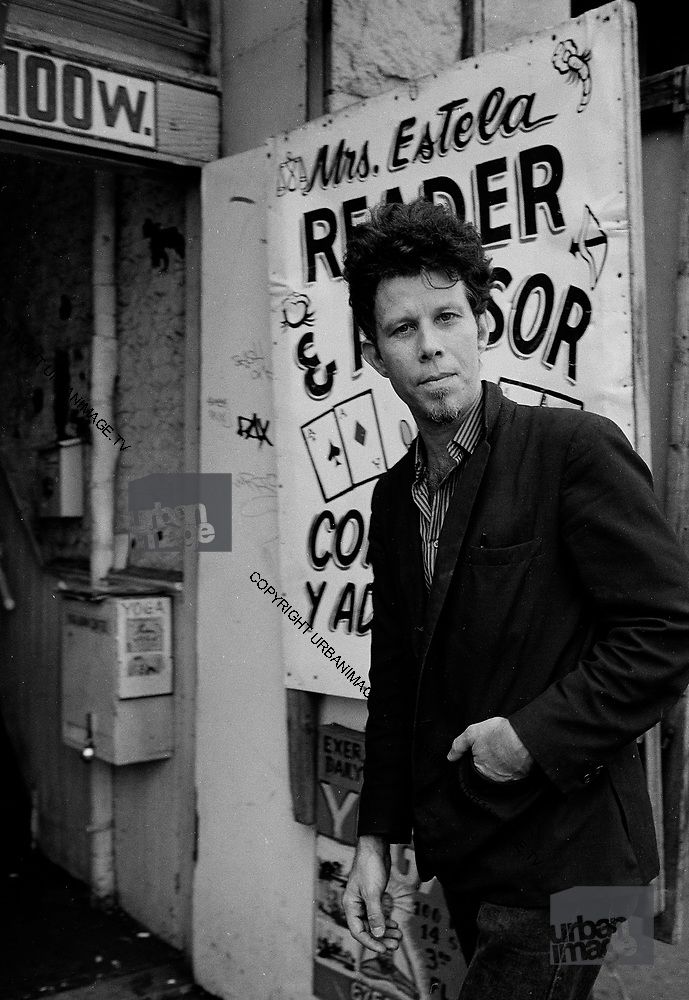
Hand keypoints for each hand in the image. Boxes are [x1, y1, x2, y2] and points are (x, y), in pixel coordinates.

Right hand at [342, 836, 402, 953]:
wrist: (375, 848)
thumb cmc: (369, 867)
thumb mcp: (372, 892)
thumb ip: (374, 914)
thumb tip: (378, 934)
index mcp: (350, 906)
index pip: (358, 931)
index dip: (370, 942)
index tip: (383, 949)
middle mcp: (356, 906)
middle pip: (367, 930)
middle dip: (381, 938)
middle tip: (395, 945)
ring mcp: (365, 902)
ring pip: (374, 924)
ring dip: (385, 932)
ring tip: (398, 937)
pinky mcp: (374, 897)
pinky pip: (379, 915)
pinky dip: (386, 922)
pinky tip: (394, 926)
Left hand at [447, 716, 533, 781]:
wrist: (523, 737)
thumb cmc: (498, 733)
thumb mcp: (472, 733)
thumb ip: (459, 745)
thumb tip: (450, 757)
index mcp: (479, 768)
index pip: (475, 766)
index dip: (479, 756)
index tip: (485, 748)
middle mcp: (492, 778)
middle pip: (488, 771)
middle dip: (490, 762)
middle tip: (496, 749)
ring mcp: (507, 779)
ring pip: (500, 774)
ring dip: (502, 766)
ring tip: (505, 752)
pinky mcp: (520, 778)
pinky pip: (514, 775)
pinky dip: (513, 768)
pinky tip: (515, 757)